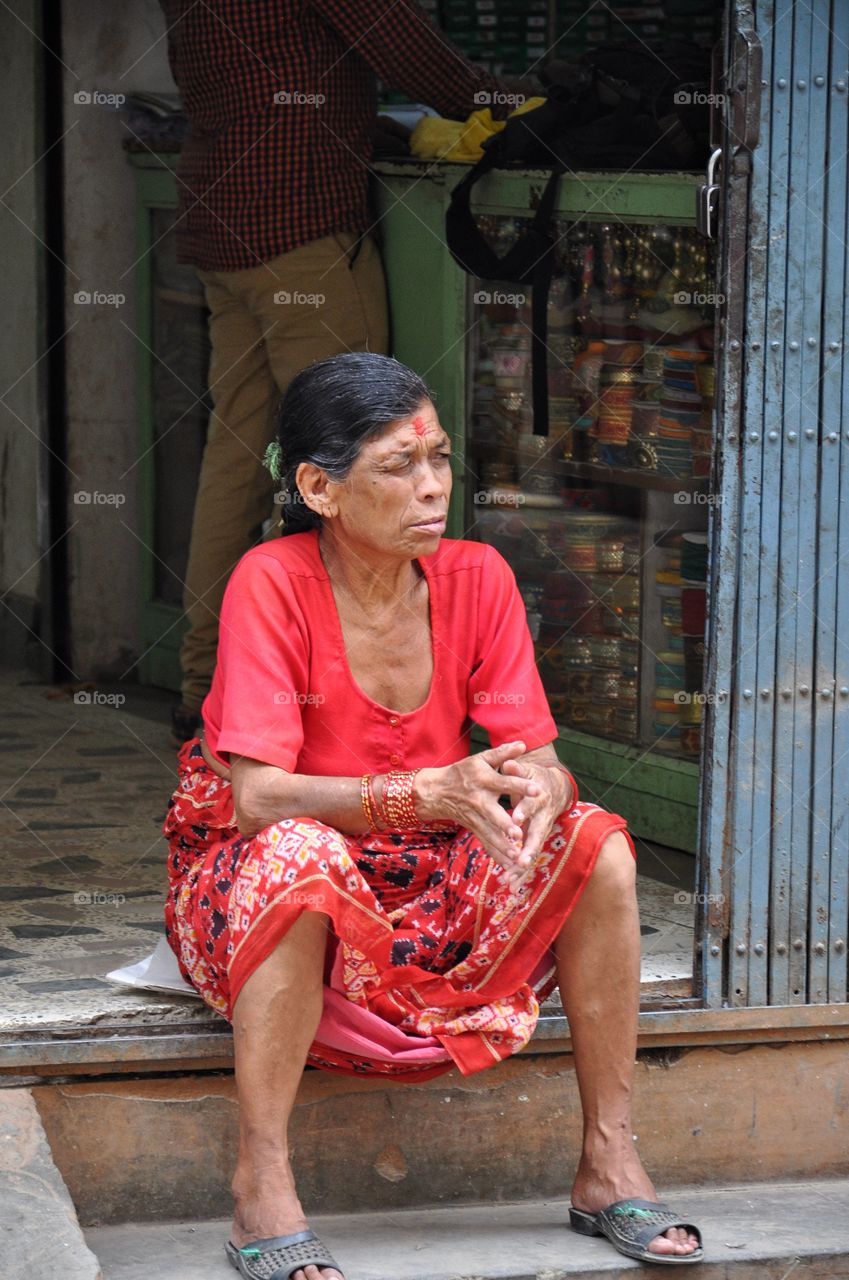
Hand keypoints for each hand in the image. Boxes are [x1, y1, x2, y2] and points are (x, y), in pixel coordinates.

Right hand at [415, 741, 542, 885]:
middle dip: (506, 824)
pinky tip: (509, 865)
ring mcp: (475, 817)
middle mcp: (479, 800)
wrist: (436, 792)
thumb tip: (523, 744)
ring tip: (517, 856)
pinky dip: (497, 855)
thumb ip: (502, 753)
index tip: (538, 789)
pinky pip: (486, 843)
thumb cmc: (462, 772)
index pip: (505, 783)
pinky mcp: (474, 828)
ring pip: (490, 833)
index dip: (521, 785)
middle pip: (494, 814)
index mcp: (484, 780)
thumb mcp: (480, 759)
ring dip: (503, 846)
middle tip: (519, 833)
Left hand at [499, 757, 569, 887]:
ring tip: (511, 881)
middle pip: (537, 836)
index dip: (524, 812)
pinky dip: (521, 872)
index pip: (531, 807)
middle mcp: (542, 819)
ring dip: (522, 867)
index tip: (515, 819)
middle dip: (528, 849)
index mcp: (538, 801)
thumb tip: (508, 764)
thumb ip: (517, 769)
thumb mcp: (528, 771)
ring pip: (533, 852)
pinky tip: (511, 886)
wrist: (555, 789)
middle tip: (520, 862)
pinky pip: (528, 858)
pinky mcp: (535, 842)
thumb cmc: (536, 779)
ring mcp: (540, 833)